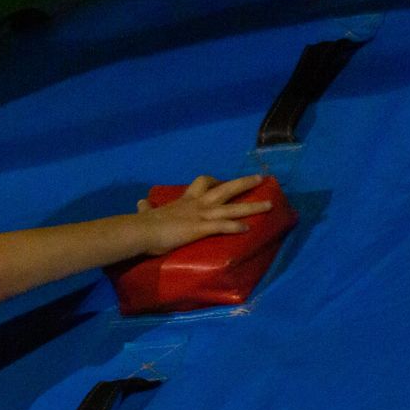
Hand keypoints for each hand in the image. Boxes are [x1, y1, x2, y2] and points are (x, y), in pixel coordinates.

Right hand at [134, 174, 272, 255]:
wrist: (141, 231)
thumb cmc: (144, 224)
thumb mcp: (147, 213)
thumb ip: (146, 209)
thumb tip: (140, 203)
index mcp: (185, 201)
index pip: (203, 183)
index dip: (214, 181)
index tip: (221, 181)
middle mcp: (197, 204)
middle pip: (225, 189)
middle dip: (244, 183)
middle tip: (261, 178)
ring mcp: (200, 215)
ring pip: (231, 207)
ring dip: (252, 206)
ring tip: (269, 205)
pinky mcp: (200, 228)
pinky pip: (222, 225)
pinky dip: (236, 226)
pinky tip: (248, 229)